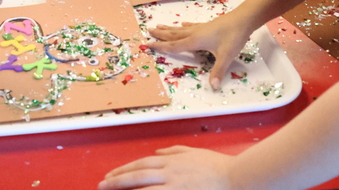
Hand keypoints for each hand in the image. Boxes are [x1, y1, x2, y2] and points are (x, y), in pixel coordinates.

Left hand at [99, 146, 235, 189]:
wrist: (237, 178)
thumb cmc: (218, 167)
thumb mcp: (194, 153)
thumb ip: (175, 152)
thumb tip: (159, 154)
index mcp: (172, 161)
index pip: (142, 165)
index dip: (124, 170)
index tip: (111, 176)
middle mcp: (170, 172)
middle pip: (137, 176)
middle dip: (117, 180)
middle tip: (101, 185)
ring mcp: (175, 185)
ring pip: (143, 188)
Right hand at [147, 13, 254, 89]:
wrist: (243, 19)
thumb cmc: (233, 36)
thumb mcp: (226, 56)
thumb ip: (218, 71)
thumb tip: (213, 87)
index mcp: (195, 41)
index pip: (174, 45)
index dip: (161, 46)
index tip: (148, 45)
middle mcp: (195, 33)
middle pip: (174, 35)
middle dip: (161, 35)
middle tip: (148, 32)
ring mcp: (201, 28)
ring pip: (180, 29)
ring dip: (169, 29)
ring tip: (159, 26)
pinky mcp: (208, 25)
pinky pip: (191, 26)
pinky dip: (184, 26)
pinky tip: (182, 24)